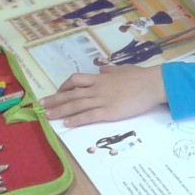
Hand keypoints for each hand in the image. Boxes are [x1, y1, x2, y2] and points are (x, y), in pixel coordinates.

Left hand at [41, 65, 165, 126]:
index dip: (64, 87)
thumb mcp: (122, 70)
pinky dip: (77, 120)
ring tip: (48, 115)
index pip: (76, 80)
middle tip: (41, 105)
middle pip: (71, 93)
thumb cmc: (140, 77)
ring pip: (76, 105)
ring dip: (60, 111)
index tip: (57, 92)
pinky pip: (89, 116)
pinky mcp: (109, 112)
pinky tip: (67, 124)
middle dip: (55, 99)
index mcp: (101, 78)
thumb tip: (102, 70)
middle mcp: (98, 88)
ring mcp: (102, 100)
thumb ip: (110, 71)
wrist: (153, 84)